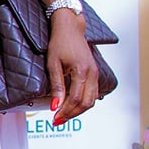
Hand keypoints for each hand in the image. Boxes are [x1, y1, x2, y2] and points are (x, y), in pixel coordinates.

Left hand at [45, 8, 101, 124]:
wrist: (70, 28)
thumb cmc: (61, 41)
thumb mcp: (53, 63)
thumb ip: (56, 85)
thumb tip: (55, 105)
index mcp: (82, 71)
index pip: (76, 99)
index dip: (66, 111)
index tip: (55, 117)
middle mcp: (92, 73)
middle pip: (87, 103)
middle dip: (72, 114)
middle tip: (58, 120)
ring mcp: (95, 73)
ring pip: (92, 100)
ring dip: (79, 110)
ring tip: (64, 115)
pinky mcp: (94, 72)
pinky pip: (93, 93)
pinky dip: (84, 102)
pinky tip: (73, 105)